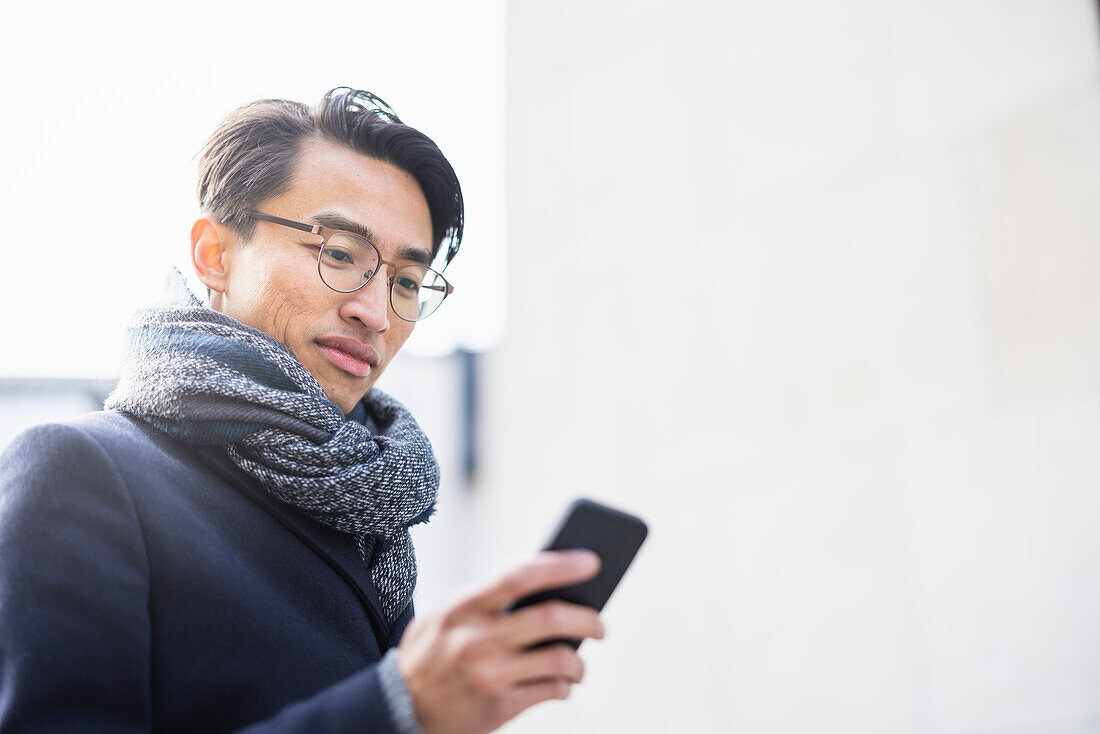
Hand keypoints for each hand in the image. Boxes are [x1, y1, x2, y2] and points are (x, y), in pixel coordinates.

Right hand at [394, 549, 604, 733]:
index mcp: (464, 607)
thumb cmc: (431, 653)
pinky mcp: (499, 708)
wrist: (397, 709)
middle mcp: (477, 640)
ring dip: (579, 661)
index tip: (591, 562)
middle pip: (551, 618)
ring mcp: (490, 675)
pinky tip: (560, 683)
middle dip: (588, 619)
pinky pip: (550, 691)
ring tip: (579, 662)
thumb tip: (545, 583)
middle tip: (601, 624)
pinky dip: (564, 686)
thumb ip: (485, 599)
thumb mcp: (444, 615)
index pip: (520, 575)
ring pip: (559, 660)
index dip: (560, 565)